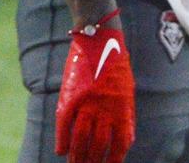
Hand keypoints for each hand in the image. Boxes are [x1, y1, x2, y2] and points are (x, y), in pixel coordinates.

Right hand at [56, 27, 134, 162]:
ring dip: (76, 155)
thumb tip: (127, 138)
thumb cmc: (115, 63)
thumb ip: (126, 114)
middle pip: (97, 144)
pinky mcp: (71, 94)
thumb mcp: (126, 89)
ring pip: (80, 137)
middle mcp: (105, 107)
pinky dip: (61, 138)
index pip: (120, 143)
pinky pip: (64, 123)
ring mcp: (87, 102)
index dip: (114, 159)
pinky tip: (60, 150)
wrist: (98, 37)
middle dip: (92, 161)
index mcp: (122, 107)